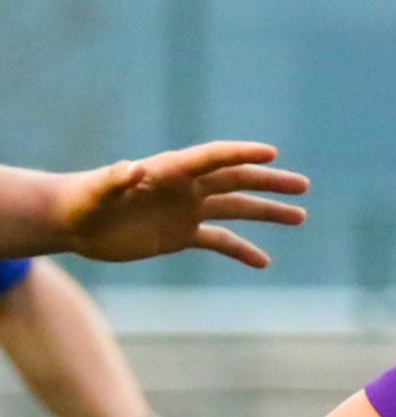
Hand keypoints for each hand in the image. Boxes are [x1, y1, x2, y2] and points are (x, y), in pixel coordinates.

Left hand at [52, 142, 308, 267]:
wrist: (72, 221)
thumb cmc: (81, 200)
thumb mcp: (96, 190)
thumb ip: (116, 178)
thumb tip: (134, 168)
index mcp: (170, 171)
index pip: (213, 158)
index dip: (241, 155)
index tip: (271, 154)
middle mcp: (185, 188)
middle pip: (236, 181)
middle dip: (269, 183)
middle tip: (302, 186)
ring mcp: (187, 210)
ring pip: (236, 209)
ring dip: (267, 212)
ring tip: (299, 217)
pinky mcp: (181, 234)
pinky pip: (219, 241)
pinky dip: (241, 250)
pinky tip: (264, 262)